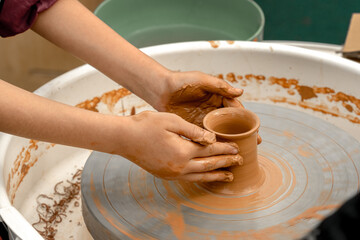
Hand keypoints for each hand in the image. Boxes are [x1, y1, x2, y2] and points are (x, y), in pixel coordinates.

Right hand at [119, 111, 242, 181]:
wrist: (124, 138)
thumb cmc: (146, 125)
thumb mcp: (172, 121)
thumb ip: (193, 131)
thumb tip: (211, 138)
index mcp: (183, 151)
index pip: (211, 150)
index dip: (226, 148)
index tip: (237, 148)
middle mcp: (180, 166)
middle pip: (209, 165)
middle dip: (226, 163)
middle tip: (240, 162)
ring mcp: (172, 173)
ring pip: (199, 177)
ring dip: (215, 176)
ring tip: (228, 176)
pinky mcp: (165, 174)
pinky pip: (188, 179)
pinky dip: (200, 178)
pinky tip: (204, 177)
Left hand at [153, 71, 261, 143]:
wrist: (160, 89)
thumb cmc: (181, 80)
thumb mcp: (201, 80)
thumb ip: (219, 86)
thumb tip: (240, 92)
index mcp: (218, 98)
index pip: (236, 110)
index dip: (246, 120)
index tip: (255, 130)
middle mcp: (213, 111)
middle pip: (231, 124)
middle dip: (242, 134)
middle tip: (254, 145)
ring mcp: (203, 120)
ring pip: (220, 133)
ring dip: (230, 142)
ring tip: (241, 152)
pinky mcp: (193, 127)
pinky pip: (205, 138)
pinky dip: (213, 145)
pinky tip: (220, 154)